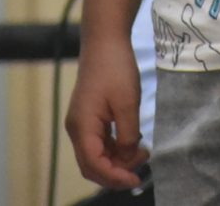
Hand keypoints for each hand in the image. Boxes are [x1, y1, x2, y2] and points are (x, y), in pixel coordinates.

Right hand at [63, 38, 147, 188]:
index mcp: (82, 126)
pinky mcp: (88, 118)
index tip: (138, 178)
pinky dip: (114, 150)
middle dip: (116, 173)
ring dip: (117, 161)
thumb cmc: (115, 68)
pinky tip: (133, 143)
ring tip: (142, 152)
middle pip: (91, 166)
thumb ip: (127, 136)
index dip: (115, 177)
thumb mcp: (127, 103)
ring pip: (95, 156)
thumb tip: (129, 157)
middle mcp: (77, 129)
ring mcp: (81, 124)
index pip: (94, 164)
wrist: (104, 41)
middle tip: (141, 168)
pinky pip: (98, 144)